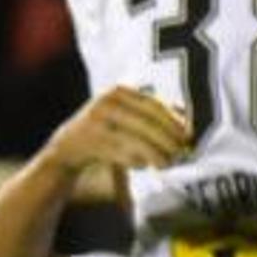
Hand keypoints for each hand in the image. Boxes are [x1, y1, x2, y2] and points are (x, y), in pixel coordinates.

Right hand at [41, 84, 195, 178]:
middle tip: (181, 153)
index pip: (154, 104)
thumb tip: (187, 121)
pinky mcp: (91, 142)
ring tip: (166, 163)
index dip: (174, 120)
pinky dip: (136, 161)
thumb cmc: (107, 129)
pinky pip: (121, 153)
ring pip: (135, 140)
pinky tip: (143, 165)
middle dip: (167, 139)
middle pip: (146, 122)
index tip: (189, 135)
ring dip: (155, 154)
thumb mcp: (126, 113)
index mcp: (120, 90)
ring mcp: (97, 121)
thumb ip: (151, 114)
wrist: (68, 145)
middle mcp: (107, 102)